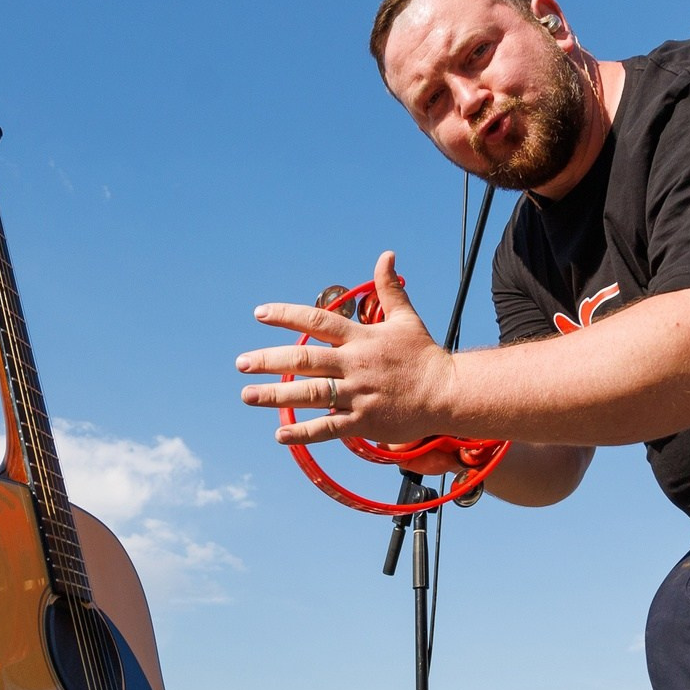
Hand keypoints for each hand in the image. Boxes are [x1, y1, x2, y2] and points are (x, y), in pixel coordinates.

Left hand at [236, 251, 458, 446]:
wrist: (448, 393)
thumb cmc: (424, 356)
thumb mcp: (406, 318)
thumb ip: (389, 289)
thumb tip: (386, 255)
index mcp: (361, 338)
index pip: (317, 321)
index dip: (287, 315)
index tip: (259, 314)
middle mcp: (355, 364)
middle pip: (304, 360)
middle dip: (269, 361)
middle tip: (241, 363)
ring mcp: (358, 394)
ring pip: (310, 394)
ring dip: (276, 395)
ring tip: (247, 395)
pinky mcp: (364, 421)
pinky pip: (328, 428)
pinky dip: (303, 432)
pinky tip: (279, 434)